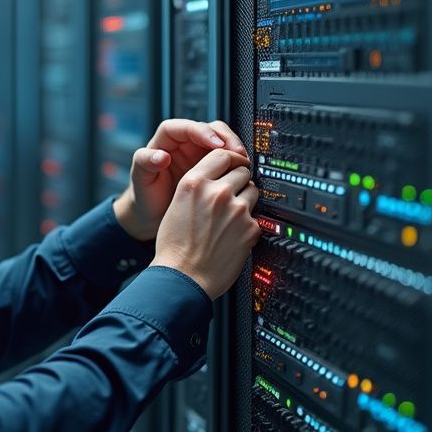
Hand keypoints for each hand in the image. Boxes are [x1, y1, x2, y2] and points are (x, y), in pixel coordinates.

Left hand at [112, 119, 248, 241]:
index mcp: (166, 140)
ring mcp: (199, 154)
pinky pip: (227, 158)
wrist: (152, 214)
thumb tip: (161, 156)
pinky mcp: (211, 167)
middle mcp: (185, 143)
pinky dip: (235, 163)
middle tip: (237, 152)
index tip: (215, 144)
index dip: (202, 132)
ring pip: (221, 141)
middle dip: (225, 137)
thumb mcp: (140, 179)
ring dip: (234, 148)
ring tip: (243, 162)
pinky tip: (241, 172)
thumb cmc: (144, 194)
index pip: (185, 127)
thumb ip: (145, 163)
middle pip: (209, 128)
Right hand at [149, 147, 260, 298]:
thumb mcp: (177, 204)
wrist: (183, 277)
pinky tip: (233, 234)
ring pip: (253, 190)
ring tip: (231, 215)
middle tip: (232, 192)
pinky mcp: (250, 228)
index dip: (231, 158)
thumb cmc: (175, 246)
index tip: (235, 163)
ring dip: (246, 198)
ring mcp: (236, 209)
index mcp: (194, 183)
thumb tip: (216, 177)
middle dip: (239, 179)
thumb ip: (198, 187)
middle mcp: (216, 192)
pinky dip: (248, 223)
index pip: (222, 154)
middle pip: (242, 170)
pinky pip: (256, 216)